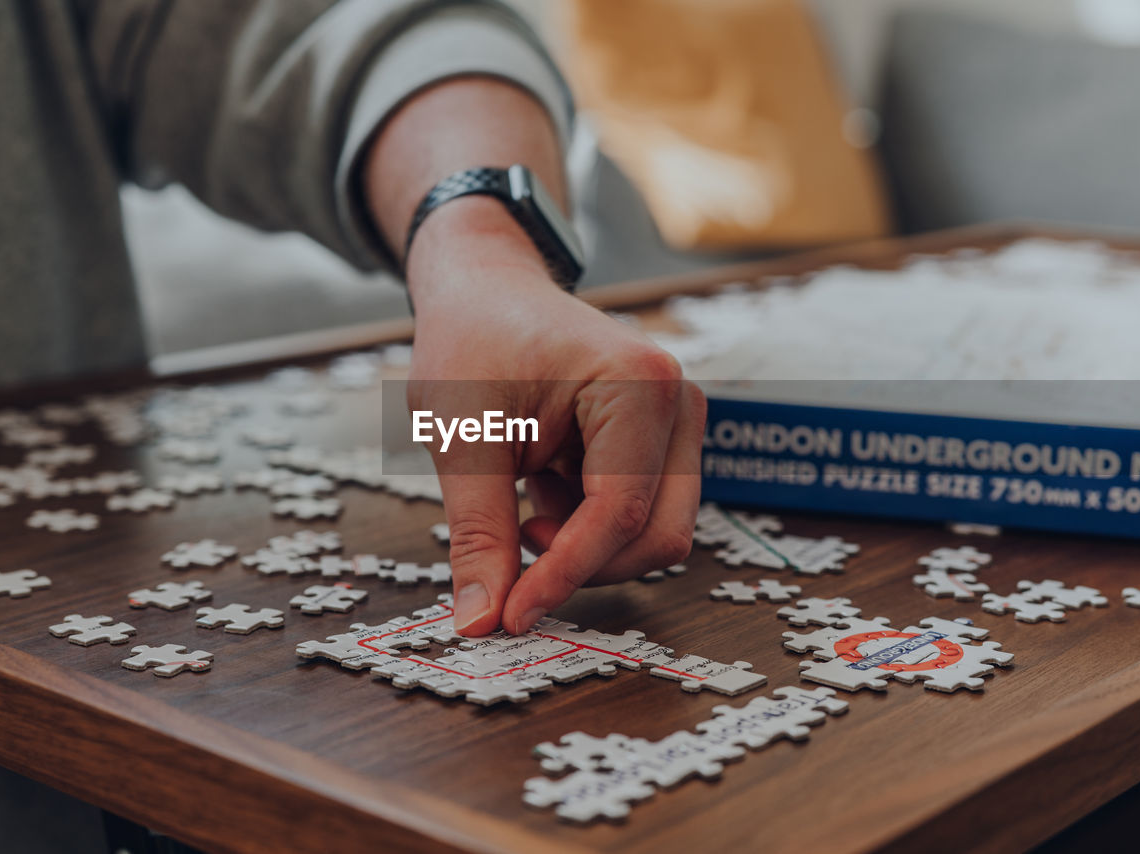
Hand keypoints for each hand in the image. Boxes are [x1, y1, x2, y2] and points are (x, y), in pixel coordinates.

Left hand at [406, 199, 705, 635]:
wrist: (484, 288)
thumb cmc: (472, 339)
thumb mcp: (462, 440)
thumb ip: (479, 533)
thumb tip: (481, 620)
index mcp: (637, 384)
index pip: (617, 513)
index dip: (563, 576)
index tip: (510, 616)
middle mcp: (676, 401)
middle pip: (658, 533)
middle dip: (585, 563)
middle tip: (516, 545)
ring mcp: (677, 420)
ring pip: (654, 530)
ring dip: (585, 540)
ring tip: (528, 494)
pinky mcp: (665, 438)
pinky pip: (643, 512)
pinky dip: (589, 521)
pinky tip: (546, 481)